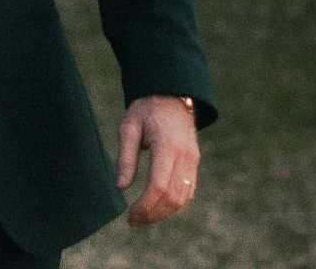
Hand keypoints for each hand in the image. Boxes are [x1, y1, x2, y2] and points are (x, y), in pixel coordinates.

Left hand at [118, 94, 200, 226]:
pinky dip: (174, 204)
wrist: (171, 95)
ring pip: (183, 198)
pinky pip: (188, 191)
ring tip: (143, 217)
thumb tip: (121, 187)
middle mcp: (184, 156)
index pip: (159, 186)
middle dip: (152, 214)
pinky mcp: (194, 163)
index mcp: (167, 146)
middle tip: (133, 221)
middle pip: (172, 197)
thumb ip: (126, 157)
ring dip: (163, 213)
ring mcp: (193, 160)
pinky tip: (157, 207)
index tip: (130, 215)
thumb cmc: (146, 110)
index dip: (145, 206)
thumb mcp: (129, 127)